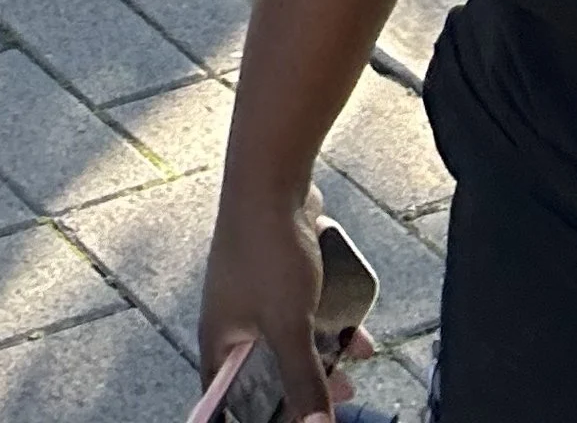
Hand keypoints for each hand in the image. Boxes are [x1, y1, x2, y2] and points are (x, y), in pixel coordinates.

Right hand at [199, 189, 365, 421]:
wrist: (272, 178)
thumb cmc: (268, 252)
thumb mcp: (289, 325)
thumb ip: (304, 380)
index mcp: (220, 337)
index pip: (226, 395)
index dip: (253, 415)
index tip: (289, 421)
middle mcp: (233, 318)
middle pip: (267, 371)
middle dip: (306, 386)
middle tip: (342, 395)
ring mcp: (256, 292)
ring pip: (291, 339)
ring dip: (325, 353)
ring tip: (355, 359)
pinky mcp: (278, 272)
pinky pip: (304, 310)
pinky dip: (328, 321)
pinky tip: (356, 327)